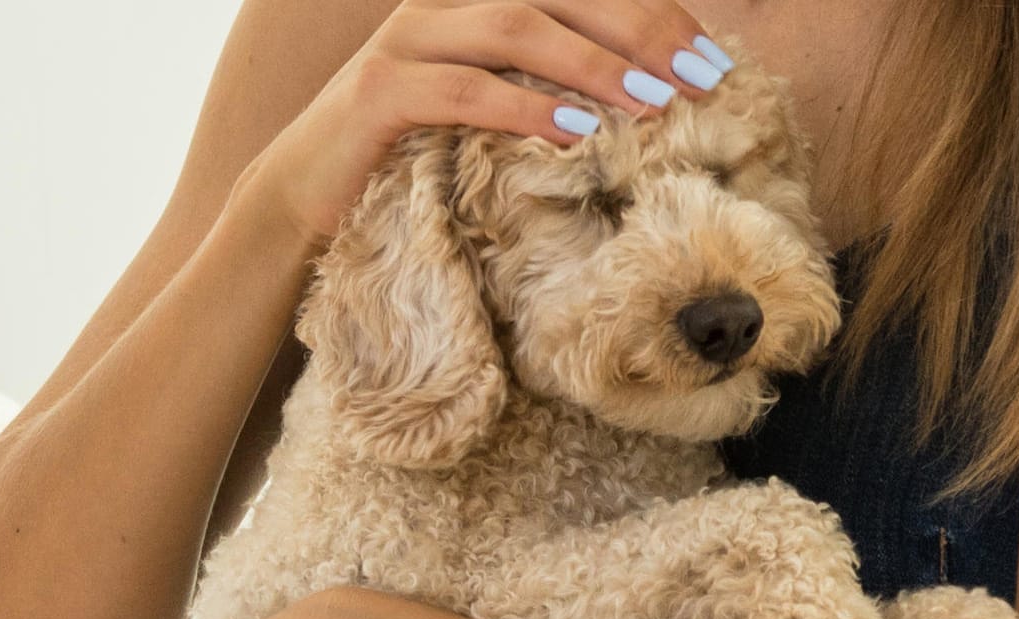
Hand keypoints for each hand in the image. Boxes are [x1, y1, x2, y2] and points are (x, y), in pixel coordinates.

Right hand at [234, 0, 728, 238]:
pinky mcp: (379, 91)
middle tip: (701, 77)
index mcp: (479, 2)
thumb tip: (650, 105)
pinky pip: (463, 91)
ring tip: (654, 102)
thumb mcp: (493, 119)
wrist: (306, 199)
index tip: (712, 59)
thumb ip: (551, 93)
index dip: (651, 14)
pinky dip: (522, 108)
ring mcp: (408, 40)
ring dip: (593, 64)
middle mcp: (444, 2)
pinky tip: (573, 132)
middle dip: (639, 31)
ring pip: (515, 29)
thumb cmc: (415, 161)